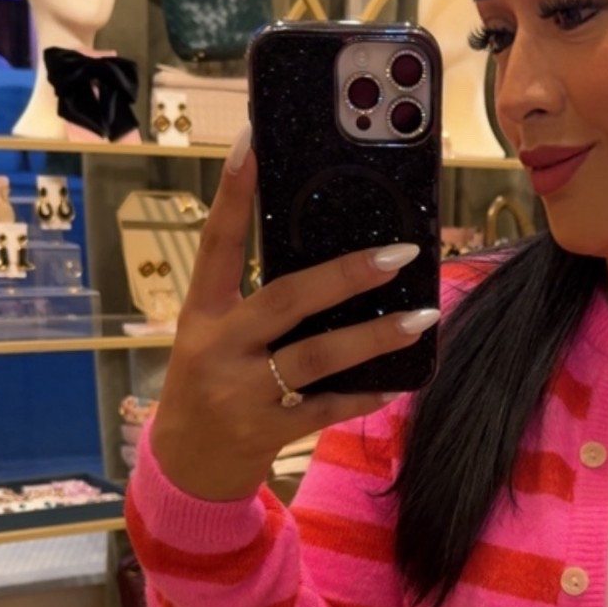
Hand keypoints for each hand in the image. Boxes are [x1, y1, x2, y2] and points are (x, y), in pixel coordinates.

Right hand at [148, 130, 438, 501]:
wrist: (186, 465)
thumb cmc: (211, 383)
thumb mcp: (215, 335)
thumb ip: (257, 300)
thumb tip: (336, 258)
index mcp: (202, 311)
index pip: (217, 241)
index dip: (232, 191)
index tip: (253, 141)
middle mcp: (220, 347)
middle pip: (286, 299)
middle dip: (345, 275)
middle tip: (398, 256)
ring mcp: (242, 391)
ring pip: (317, 357)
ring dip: (374, 337)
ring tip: (421, 319)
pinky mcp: (267, 431)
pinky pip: (327, 410)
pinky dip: (365, 395)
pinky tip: (399, 383)